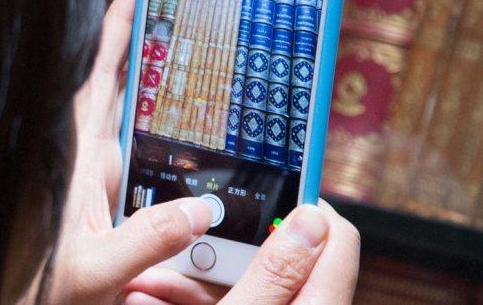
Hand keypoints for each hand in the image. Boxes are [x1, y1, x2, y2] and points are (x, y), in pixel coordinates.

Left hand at [47, 0, 212, 303]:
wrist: (17, 303)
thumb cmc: (38, 286)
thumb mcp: (94, 268)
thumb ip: (145, 241)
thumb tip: (199, 210)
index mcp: (80, 154)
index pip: (100, 73)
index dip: (120, 27)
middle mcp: (89, 153)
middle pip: (122, 83)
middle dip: (150, 45)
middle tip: (186, 15)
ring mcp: (99, 169)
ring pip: (133, 114)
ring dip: (159, 85)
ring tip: (195, 57)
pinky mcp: (107, 190)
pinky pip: (141, 148)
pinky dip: (163, 129)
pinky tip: (187, 129)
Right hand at [123, 200, 359, 304]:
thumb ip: (278, 274)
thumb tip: (312, 220)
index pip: (338, 242)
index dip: (308, 207)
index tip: (271, 188)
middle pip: (277, 264)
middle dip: (222, 253)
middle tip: (180, 248)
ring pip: (240, 290)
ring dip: (191, 282)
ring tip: (144, 285)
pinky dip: (190, 304)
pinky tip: (148, 299)